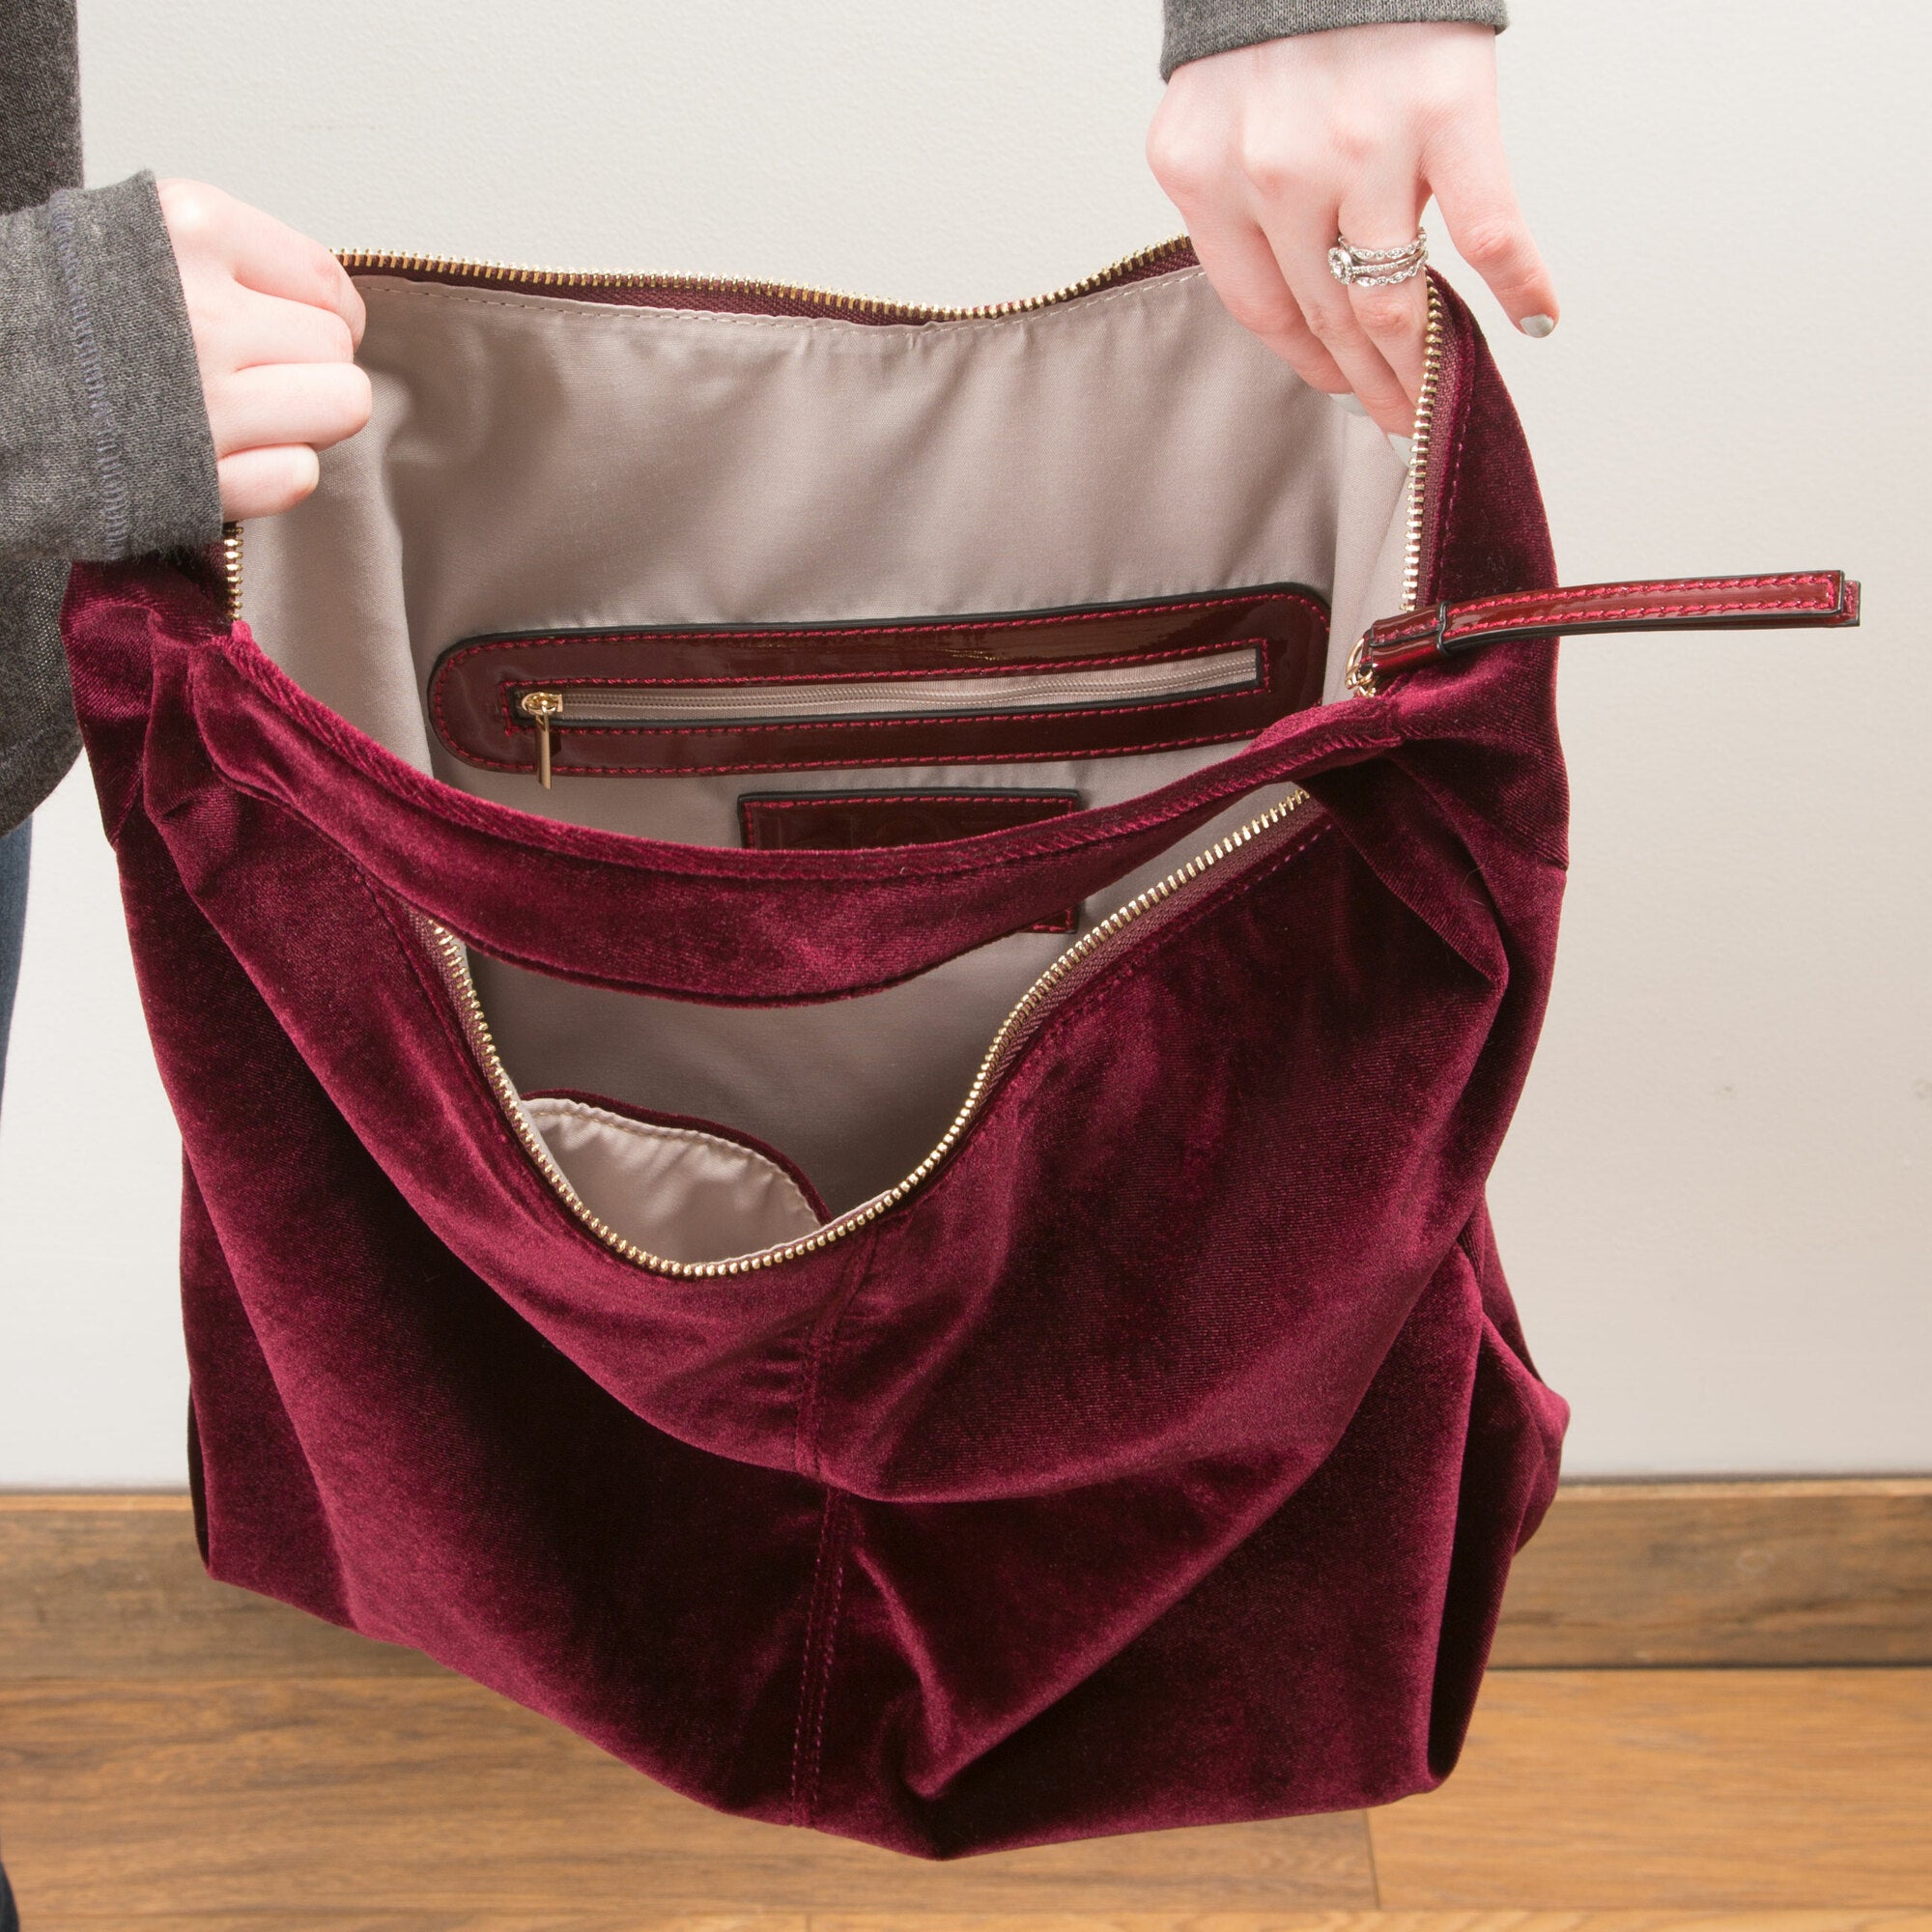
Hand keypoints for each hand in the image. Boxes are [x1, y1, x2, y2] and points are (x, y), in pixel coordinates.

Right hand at [158, 179, 371, 520]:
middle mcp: (203, 311)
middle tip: (254, 379)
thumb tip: (328, 307)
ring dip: (307, 418)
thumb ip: (226, 259)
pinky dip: (276, 472)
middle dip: (311, 367)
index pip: (326, 281)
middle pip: (337, 348)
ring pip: (341, 406)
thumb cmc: (45, 315)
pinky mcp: (197, 479)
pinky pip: (300, 474)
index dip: (324, 316)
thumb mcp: (130, 238)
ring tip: (246, 416)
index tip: (296, 330)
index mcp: (191, 229)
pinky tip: (223, 458)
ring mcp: (204, 401)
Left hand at [1147, 24, 1557, 436]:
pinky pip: (1488, 230)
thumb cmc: (1280, 7)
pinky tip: (1541, 317)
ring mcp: (1359, 146)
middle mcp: (1273, 171)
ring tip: (1442, 398)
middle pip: (1329, 315)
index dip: (1309, 361)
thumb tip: (1306, 298)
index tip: (1343, 390)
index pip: (1261, 309)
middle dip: (1369, 382)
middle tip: (1400, 422)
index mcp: (1206, 175)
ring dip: (1426, 365)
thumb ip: (1243, 197)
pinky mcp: (1445, 112)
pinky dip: (1522, 283)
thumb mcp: (1221, 110)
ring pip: (1394, 297)